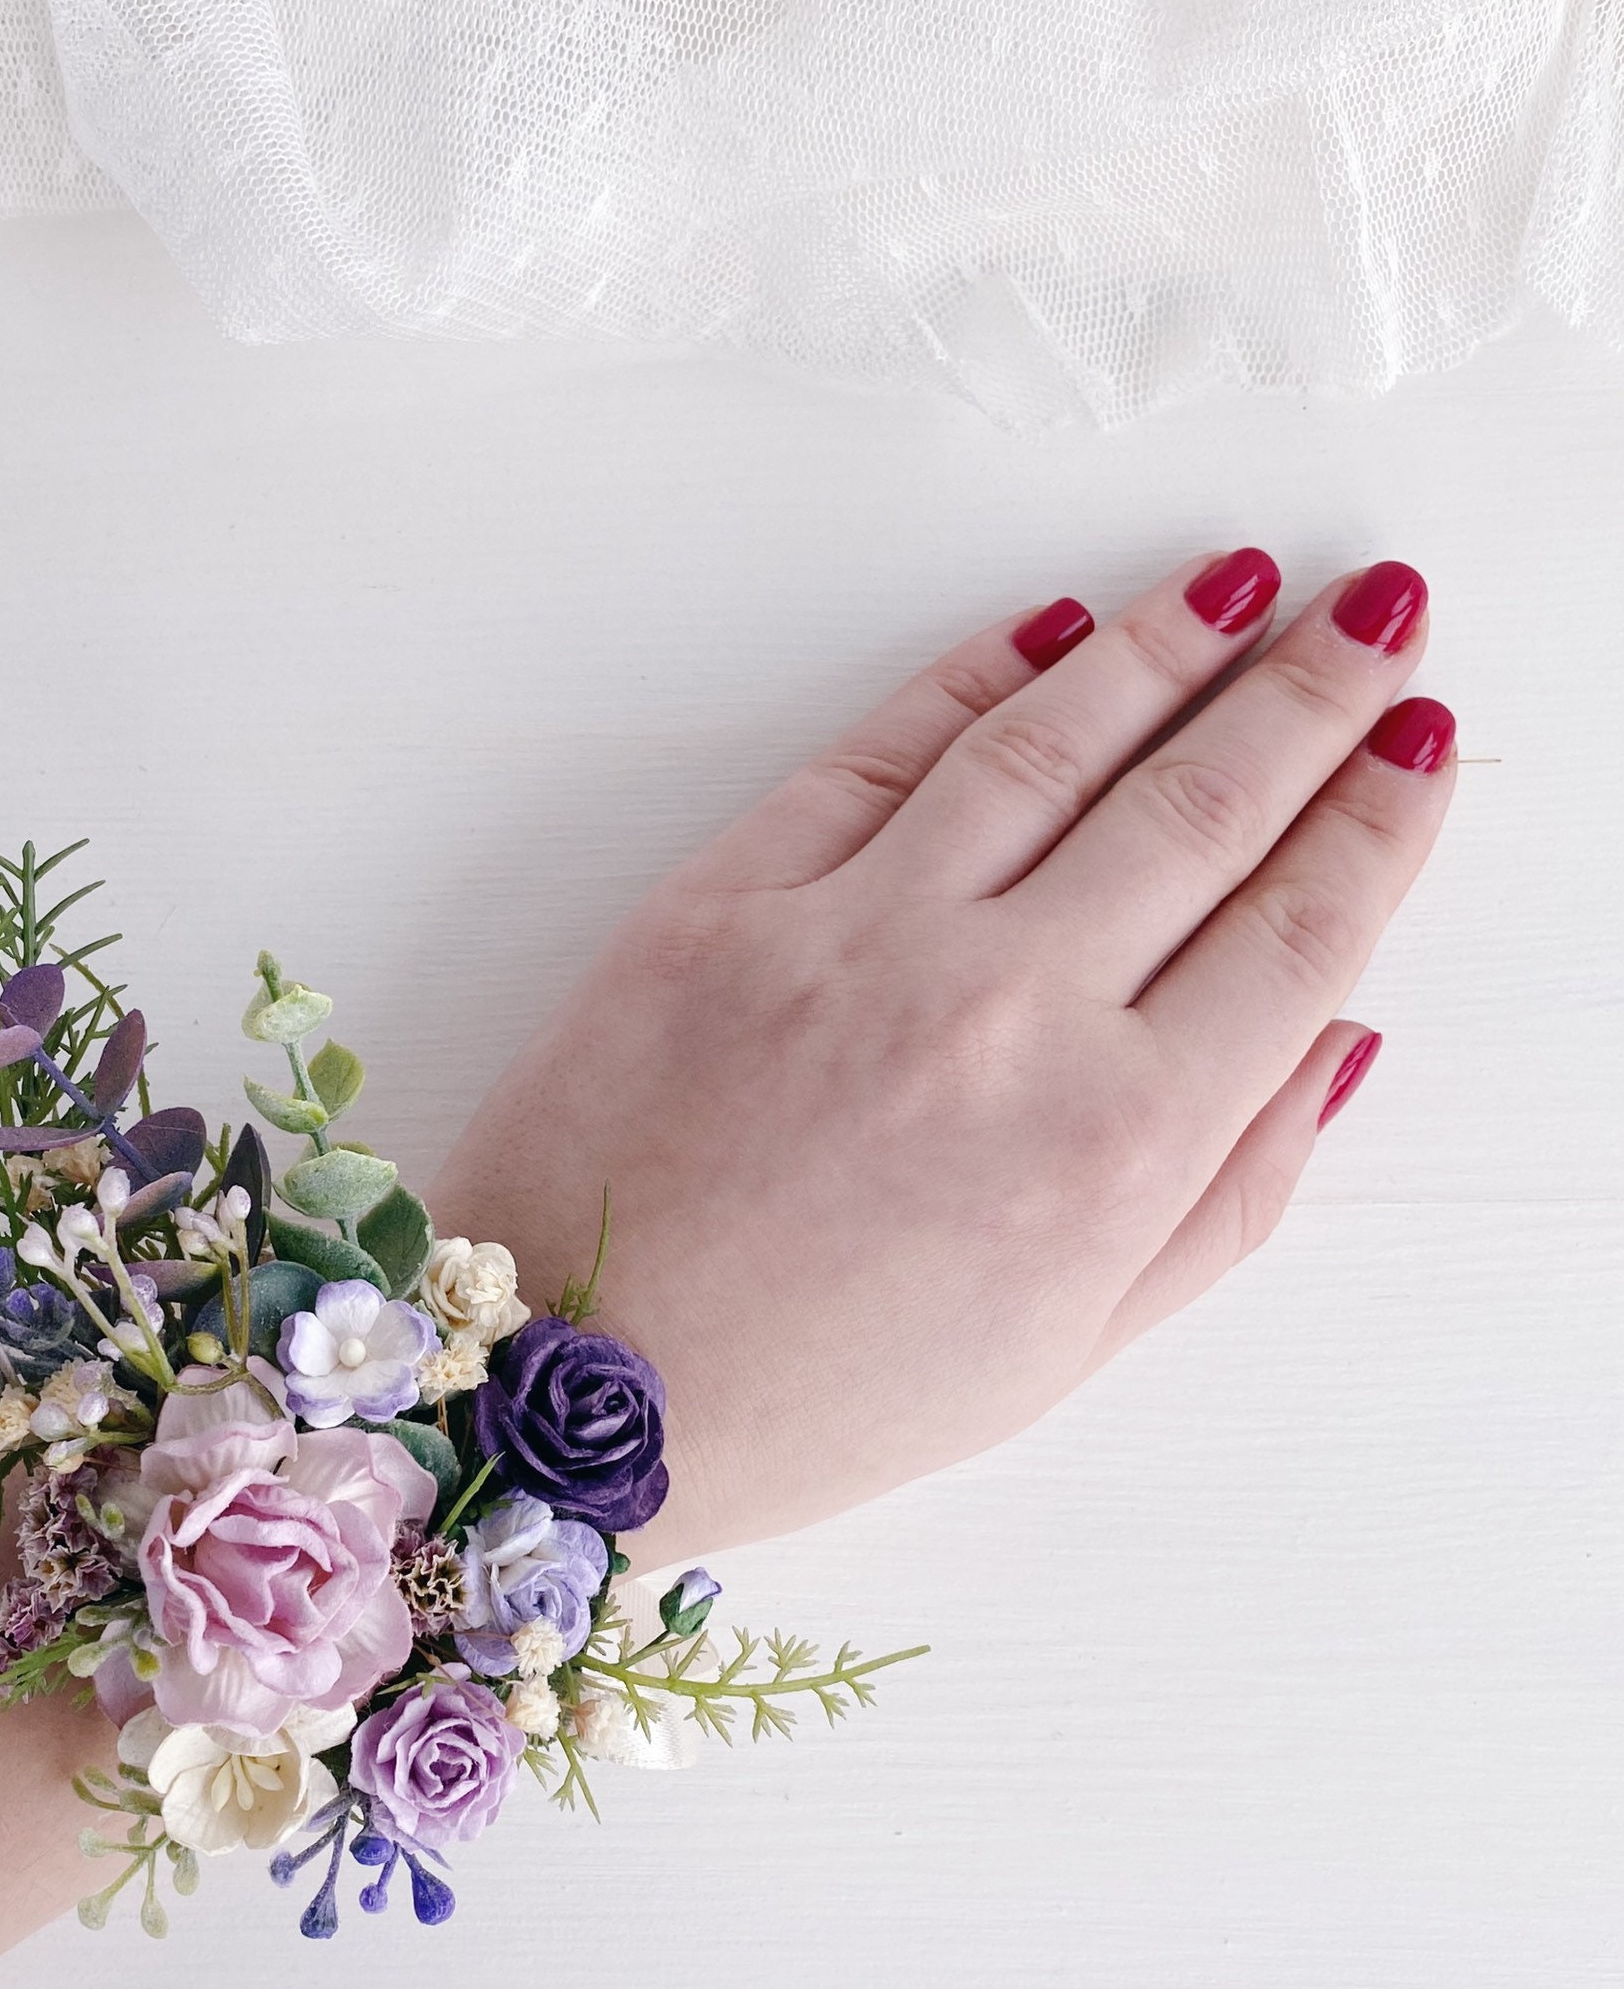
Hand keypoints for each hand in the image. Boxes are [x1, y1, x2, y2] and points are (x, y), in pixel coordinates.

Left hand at [432, 552, 1453, 1561]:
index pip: (1297, 931)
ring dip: (1168, 647)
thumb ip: (1226, 1196)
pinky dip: (977, 677)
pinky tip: (1055, 631)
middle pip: (1204, 806)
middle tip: (1378, 612)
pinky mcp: (730, 898)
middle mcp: (1006, 1014)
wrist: (567, 1401)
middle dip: (1312, 694)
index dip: (1379, 819)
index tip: (1421, 737)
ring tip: (1246, 587)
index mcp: (1113, 1147)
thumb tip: (1336, 1042)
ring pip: (1054, 745)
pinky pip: (882, 752)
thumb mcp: (1064, 1350)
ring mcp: (860, 939)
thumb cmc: (820, 1399)